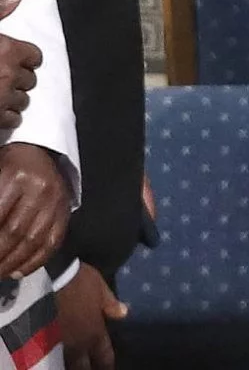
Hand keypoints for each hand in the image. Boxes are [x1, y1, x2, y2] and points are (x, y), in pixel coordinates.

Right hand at [0, 0, 39, 130]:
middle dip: (18, 78)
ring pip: (23, 100)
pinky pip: (12, 120)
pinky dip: (6, 117)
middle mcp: (7, 75)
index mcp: (6, 50)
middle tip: (2, 77)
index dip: (25, 57)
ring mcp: (0, 98)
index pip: (34, 56)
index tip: (16, 59)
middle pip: (30, 79)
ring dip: (13, 98)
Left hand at [0, 145, 69, 278]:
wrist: (40, 151)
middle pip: (14, 233)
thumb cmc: (8, 165)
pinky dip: (34, 262)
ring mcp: (57, 203)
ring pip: (34, 242)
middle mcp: (40, 190)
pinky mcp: (66, 213)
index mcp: (16, 178)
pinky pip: (52, 243)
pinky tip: (18, 271)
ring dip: (12, 264)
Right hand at [57, 262, 126, 369]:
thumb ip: (111, 304)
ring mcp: (58, 342)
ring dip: (71, 366)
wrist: (50, 277)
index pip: (104, 356)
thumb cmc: (80, 281)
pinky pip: (50, 355)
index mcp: (95, 332)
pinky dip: (54, 359)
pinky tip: (55, 360)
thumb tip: (124, 314)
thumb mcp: (101, 289)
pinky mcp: (41, 338)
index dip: (106, 365)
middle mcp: (78, 342)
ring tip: (73, 366)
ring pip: (65, 363)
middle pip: (82, 366)